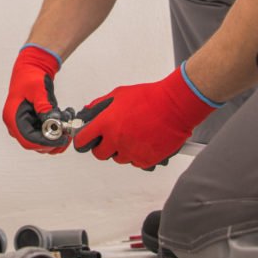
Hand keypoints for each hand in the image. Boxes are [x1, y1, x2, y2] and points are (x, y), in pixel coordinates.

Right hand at [2, 45, 67, 152]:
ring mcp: (24, 125)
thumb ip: (45, 108)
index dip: (45, 142)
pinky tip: (66, 116)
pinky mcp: (33, 123)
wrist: (31, 67)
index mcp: (12, 117)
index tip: (61, 138)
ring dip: (57, 136)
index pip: (28, 140)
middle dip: (54, 140)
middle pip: (35, 144)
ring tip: (68, 121)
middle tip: (68, 131)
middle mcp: (16, 124)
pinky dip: (57, 129)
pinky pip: (45, 134)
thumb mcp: (39, 90)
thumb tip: (53, 123)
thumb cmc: (31, 76)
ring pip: (42, 142)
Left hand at [73, 64, 218, 168]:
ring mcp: (131, 152)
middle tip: (110, 139)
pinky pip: (136, 162)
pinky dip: (138, 155)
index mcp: (106, 124)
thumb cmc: (149, 98)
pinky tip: (144, 141)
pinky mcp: (146, 160)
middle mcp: (116, 140)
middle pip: (100, 154)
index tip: (84, 140)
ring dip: (122, 150)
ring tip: (133, 135)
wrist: (174, 106)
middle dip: (103, 147)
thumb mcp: (119, 94)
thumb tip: (90, 111)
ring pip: (119, 158)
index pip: (83, 140)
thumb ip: (101, 105)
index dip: (83, 140)